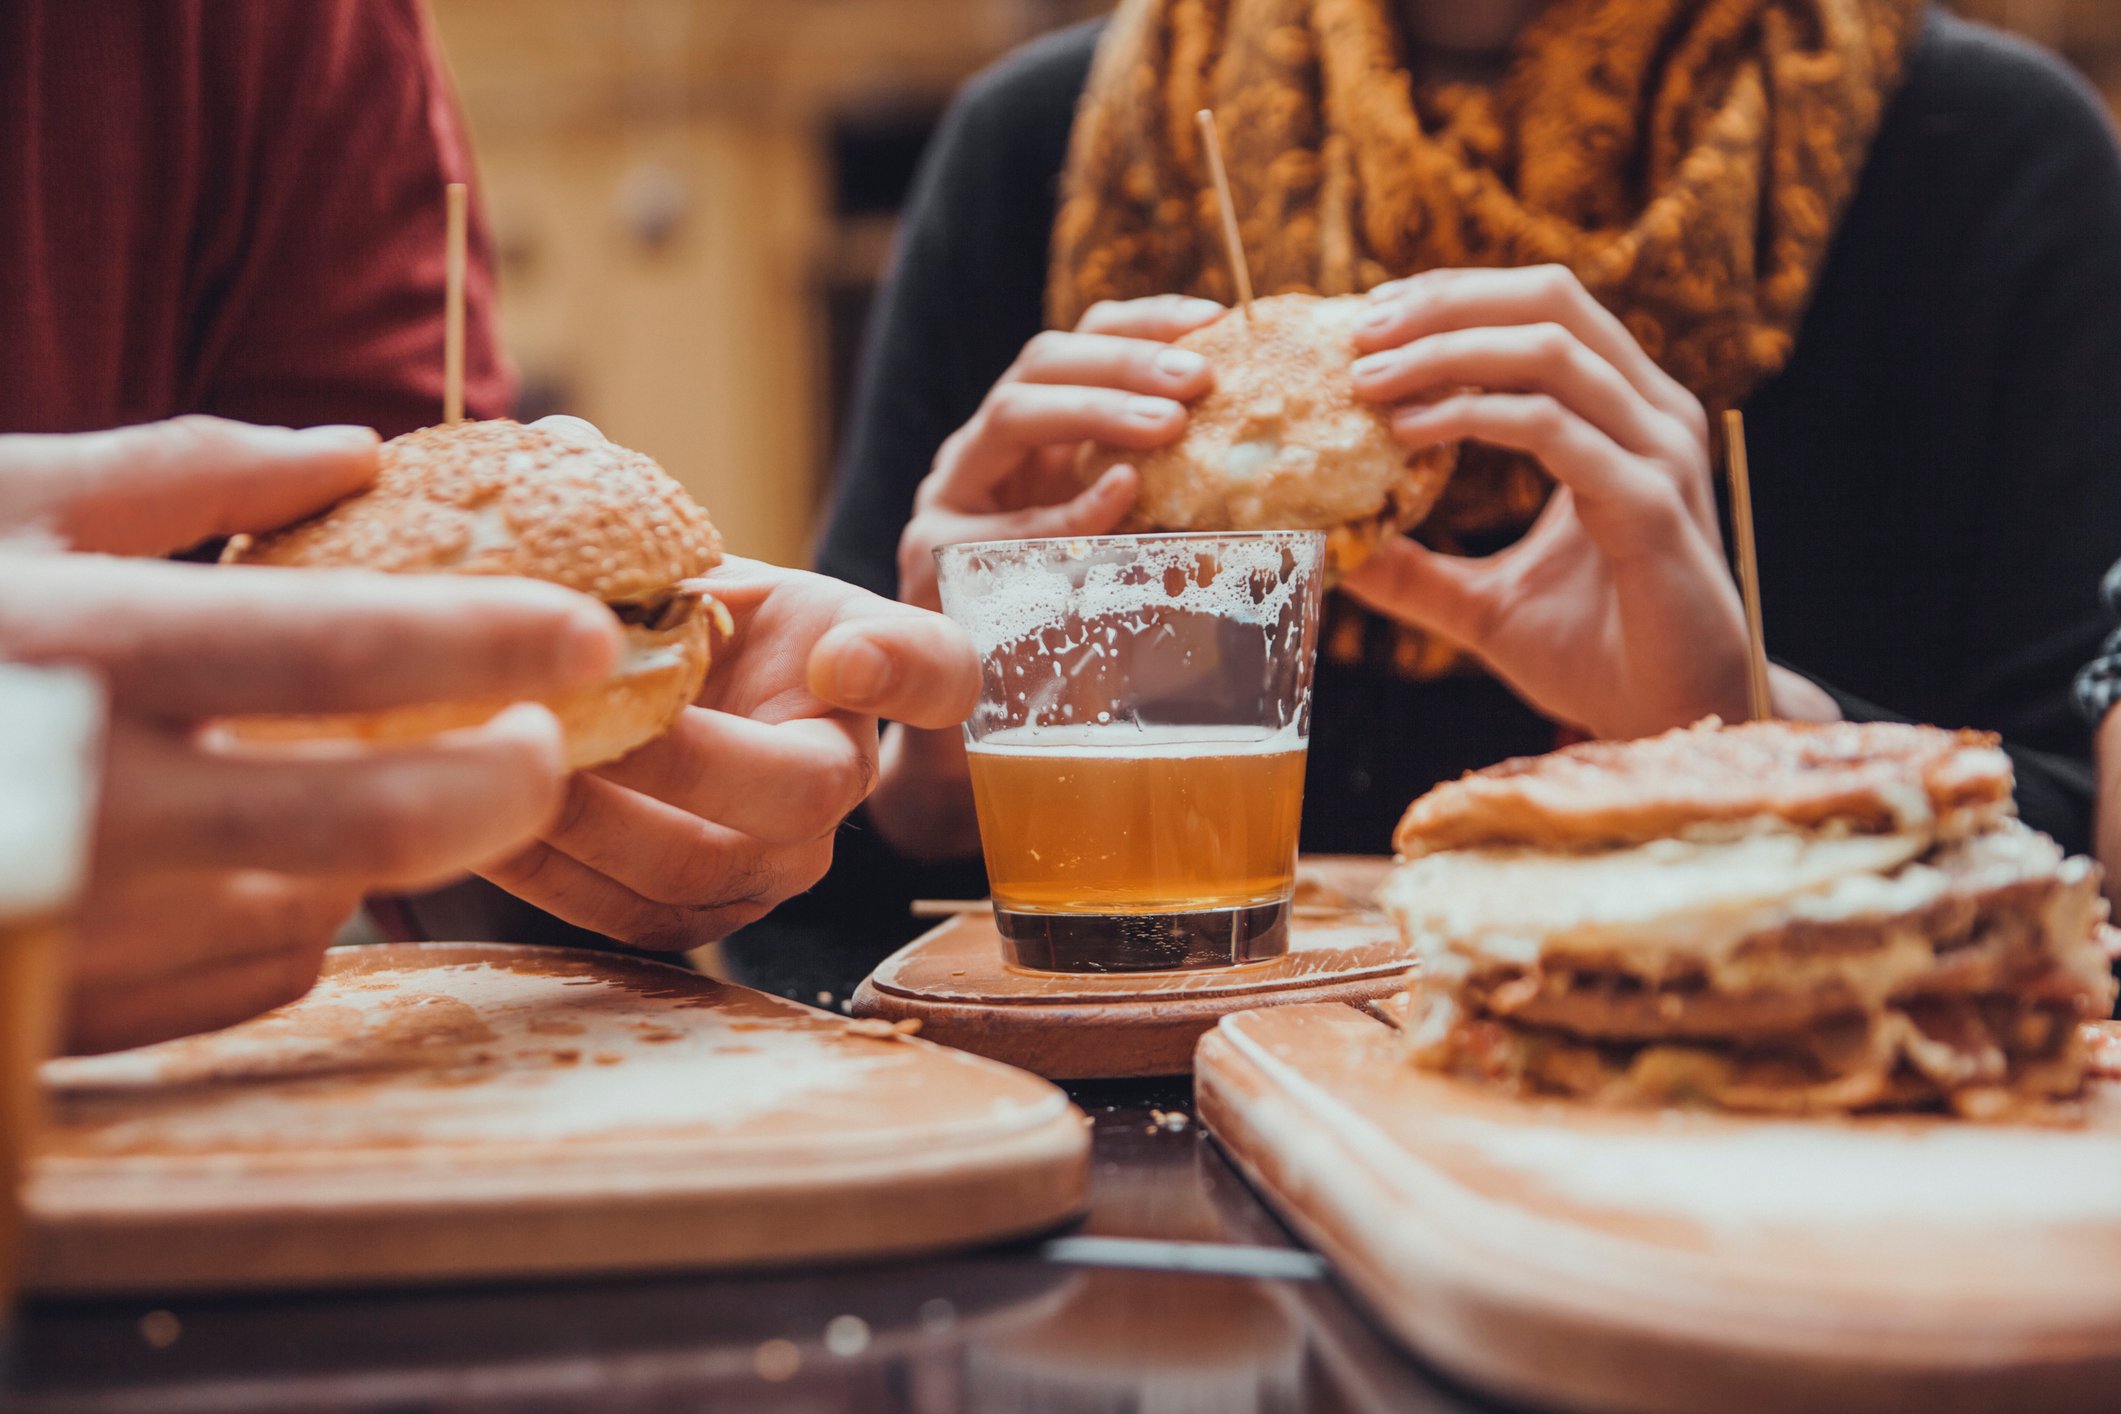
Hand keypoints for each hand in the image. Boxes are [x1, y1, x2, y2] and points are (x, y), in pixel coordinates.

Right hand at [0, 417, 621, 1052]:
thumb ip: (178, 473)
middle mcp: (90, 800)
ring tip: (373, 776)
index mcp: (87, 649)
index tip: (593, 630)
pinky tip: (257, 856)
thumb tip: (350, 449)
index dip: (493, 641)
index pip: (345, 654)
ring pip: (323, 908)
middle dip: (503, 780)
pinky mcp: (66, 1001)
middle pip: (376, 824)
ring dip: (385, 846)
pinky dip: (292, 916)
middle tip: (553, 738)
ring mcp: (78, 918)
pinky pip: (250, 977)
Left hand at [479, 557, 979, 949]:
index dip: (902, 670)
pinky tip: (483, 819)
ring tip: (502, 759)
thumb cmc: (690, 622)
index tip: (842, 650)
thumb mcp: (693, 558)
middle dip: (676, 758)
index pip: (940, 672)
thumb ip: (647, 515)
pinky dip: (553, 875)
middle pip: (798, 794)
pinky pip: (636, 921)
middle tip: (571, 713)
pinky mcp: (705, 922)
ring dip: (592, 820)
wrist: (663, 719)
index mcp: (872, 669)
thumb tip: (559, 443)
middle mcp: (847, 779)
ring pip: (702, 869)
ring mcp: (781, 864)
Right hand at [895, 295, 1222, 609]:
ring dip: (1095, 409)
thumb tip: (1254, 453)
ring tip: (1167, 424)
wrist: (976, 691)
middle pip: (1043, 362)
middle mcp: (987, 443)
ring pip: (1012, 414)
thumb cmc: (1065, 610)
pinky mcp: (936, 550)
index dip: (1144, 321)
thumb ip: (1158, 492)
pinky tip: (1124, 492)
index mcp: (1034, 428)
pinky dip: (1070, 504)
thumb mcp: (1121, 534)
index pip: (1081, 341)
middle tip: (1198, 378)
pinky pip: (1006, 518)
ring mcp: (954, 490)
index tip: (1213, 320)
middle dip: (1123, 360)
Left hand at [1341, 266, 1836, 739]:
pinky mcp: (1649, 504)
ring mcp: (1657, 454)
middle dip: (1444, 302)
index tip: (1368, 320)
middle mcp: (1650, 416)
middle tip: (1358, 331)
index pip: (1540, 312)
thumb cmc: (1596, 656)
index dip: (1453, 299)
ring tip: (1367, 379)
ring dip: (1446, 352)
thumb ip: (1415, 571)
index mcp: (1622, 417)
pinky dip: (1472, 416)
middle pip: (1549, 300)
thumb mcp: (1484, 604)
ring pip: (1549, 350)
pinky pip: (1552, 429)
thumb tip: (1331, 551)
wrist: (1672, 720)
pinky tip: (1409, 433)